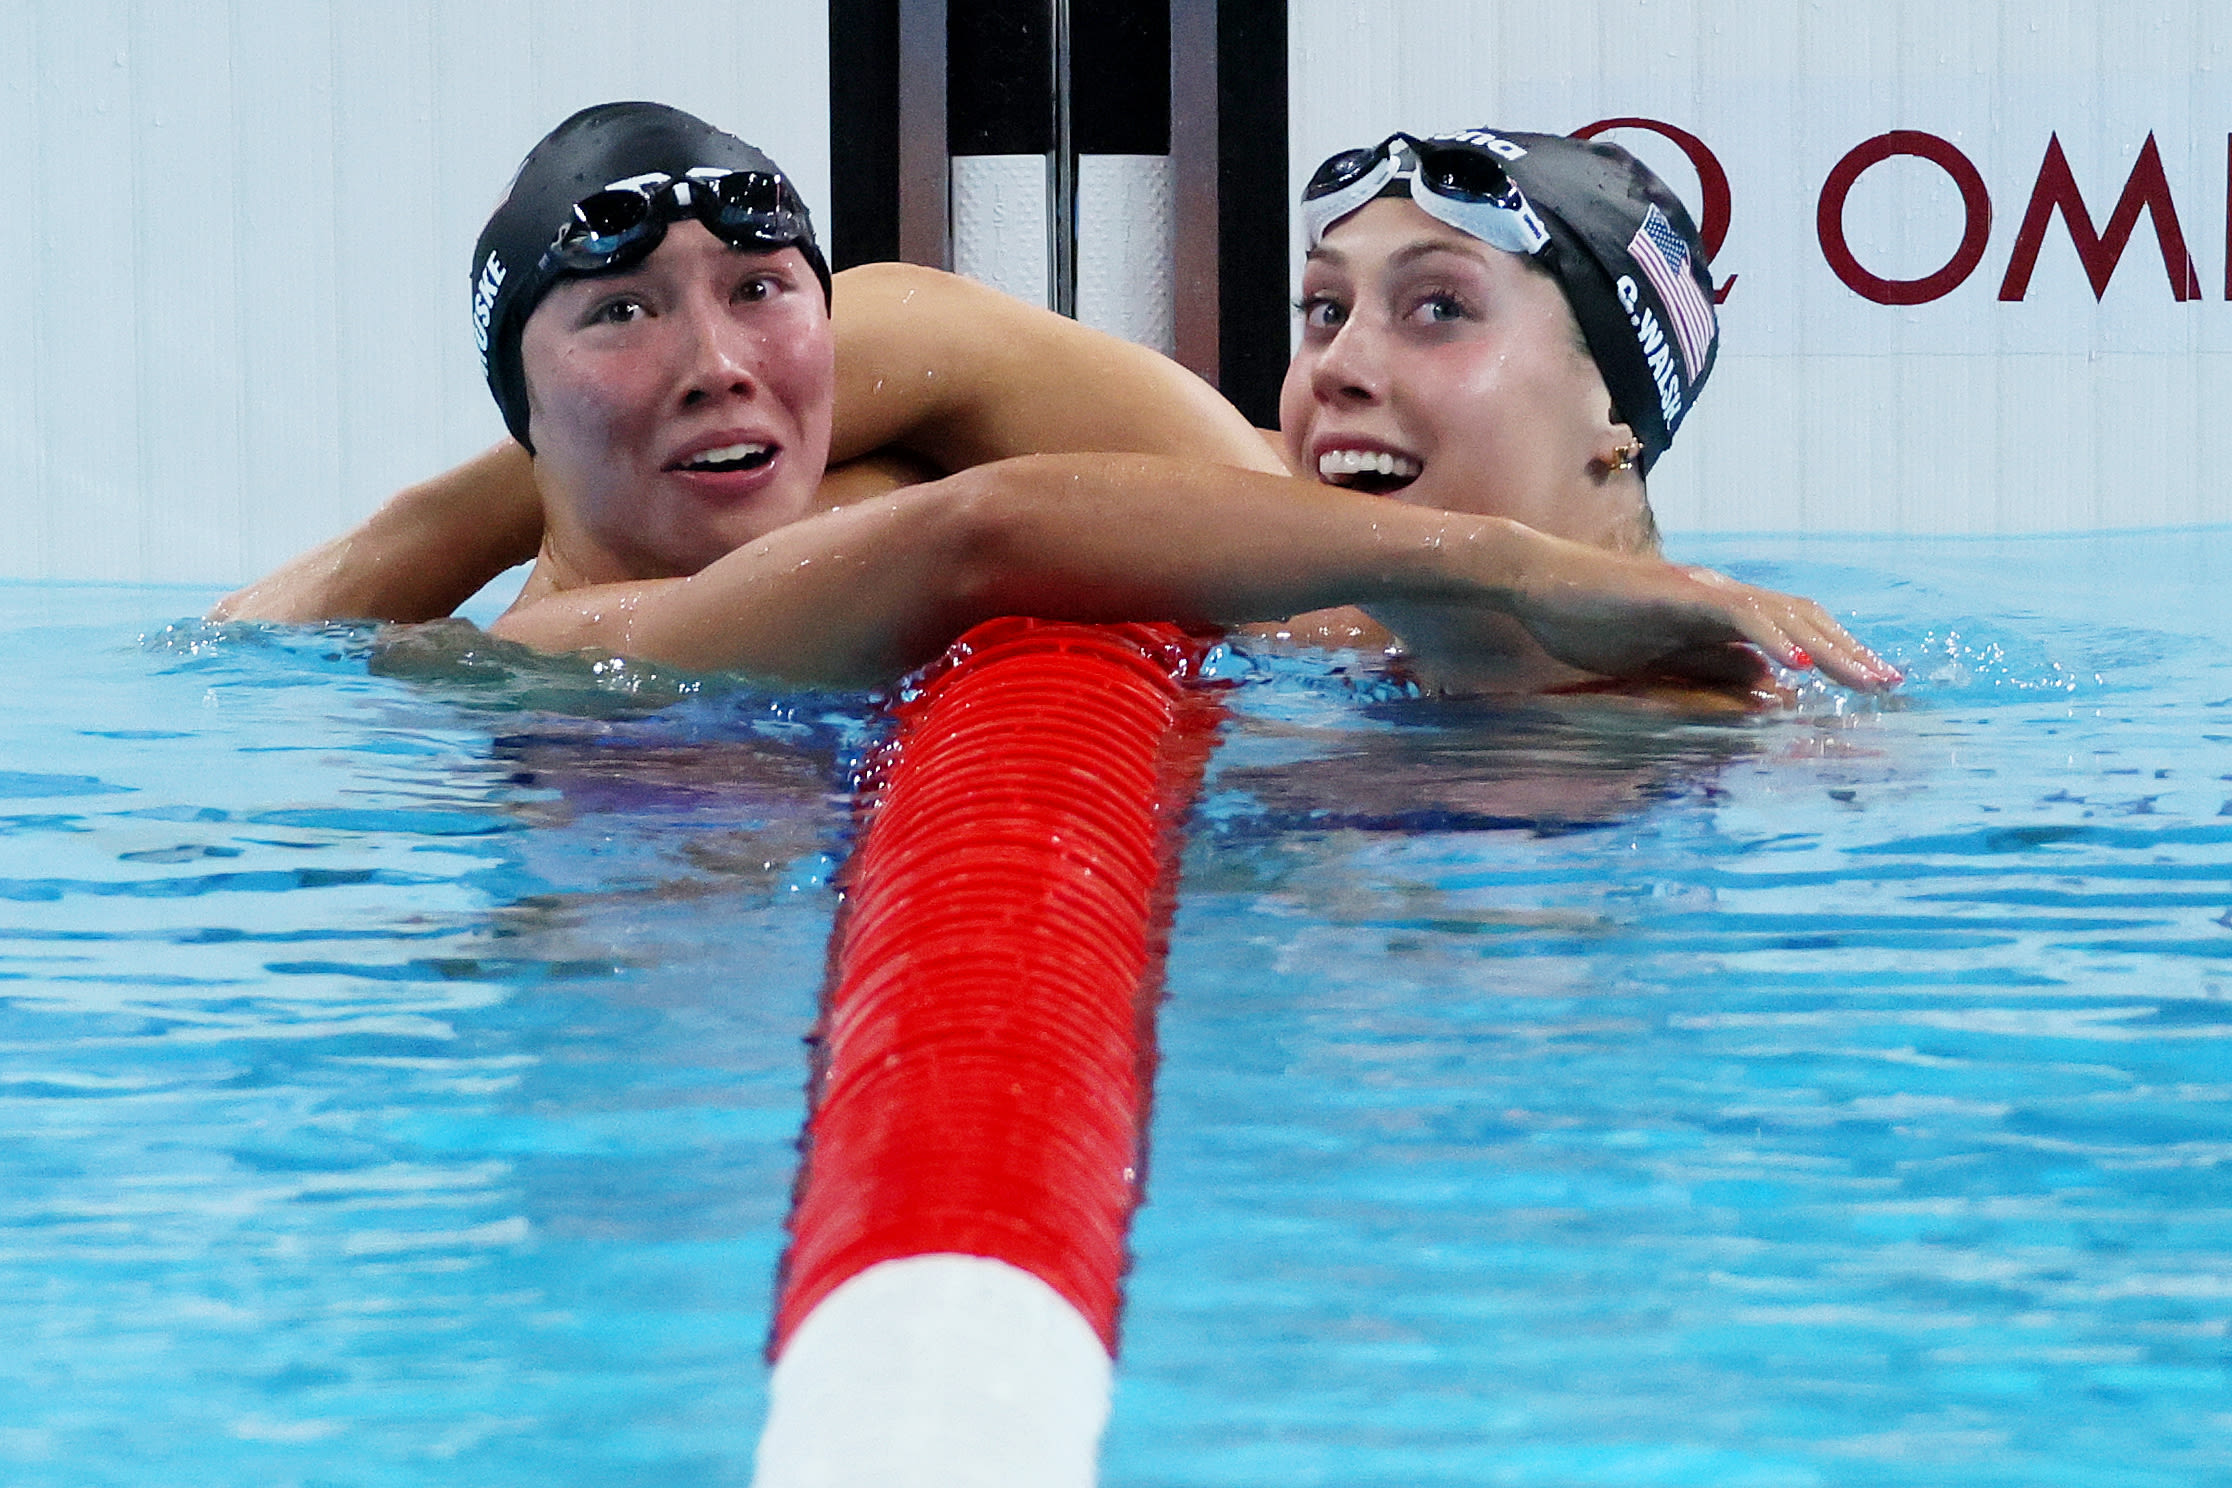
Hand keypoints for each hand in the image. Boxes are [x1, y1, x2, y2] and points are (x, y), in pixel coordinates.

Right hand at [1506, 537, 1899, 691]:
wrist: (1539, 583)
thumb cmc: (1588, 621)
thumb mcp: (1660, 657)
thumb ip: (1711, 667)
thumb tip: (1769, 687)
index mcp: (1718, 611)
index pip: (1792, 626)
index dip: (1835, 651)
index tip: (1869, 683)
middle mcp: (1721, 593)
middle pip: (1801, 617)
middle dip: (1848, 652)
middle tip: (1888, 685)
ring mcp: (1701, 590)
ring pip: (1780, 614)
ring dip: (1826, 648)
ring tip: (1861, 678)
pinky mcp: (1678, 594)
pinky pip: (1734, 615)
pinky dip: (1768, 636)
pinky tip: (1794, 663)